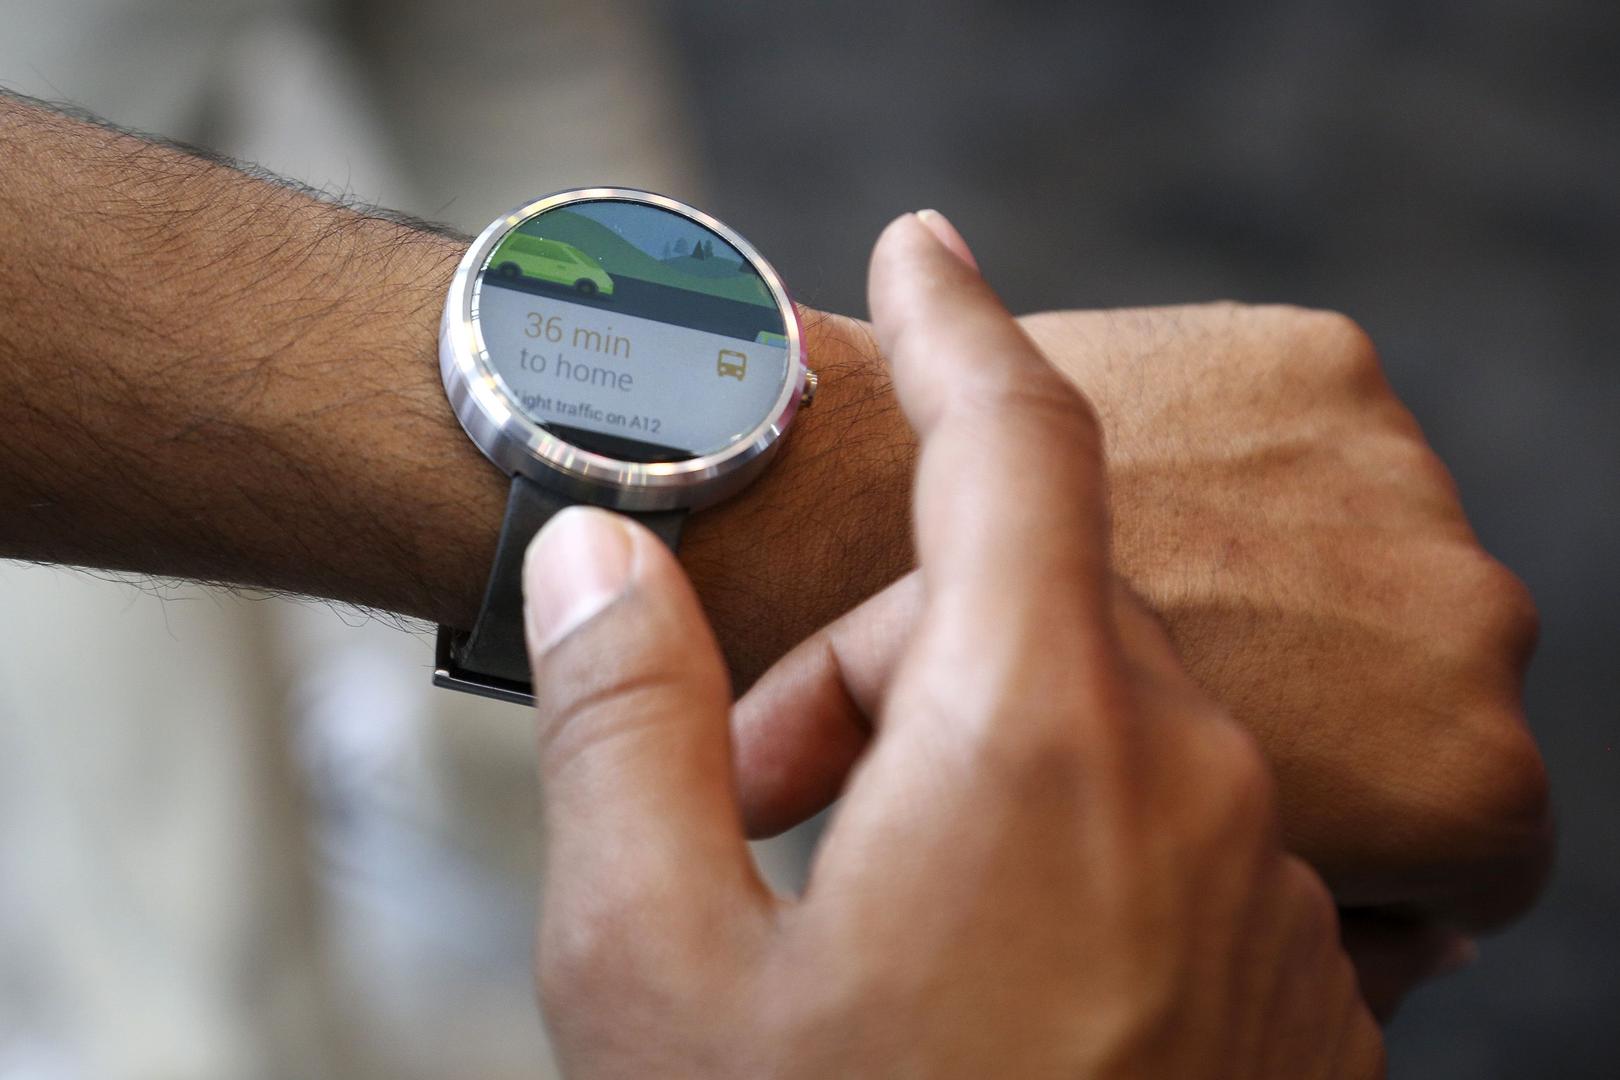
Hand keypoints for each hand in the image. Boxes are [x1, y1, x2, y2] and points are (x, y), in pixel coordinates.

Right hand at [519, 213, 1381, 1077]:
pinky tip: (983, 997)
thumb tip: (600, 556)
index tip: (917, 255)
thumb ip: (621, 726)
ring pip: (1108, 734)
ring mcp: (1277, 903)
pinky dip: (1071, 861)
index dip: (954, 326)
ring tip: (860, 927)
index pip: (1016, 445)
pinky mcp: (1307, 1000)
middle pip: (1031, 616)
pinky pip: (1187, 845)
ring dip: (970, 776)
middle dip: (881, 665)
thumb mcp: (655, 967)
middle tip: (755, 798)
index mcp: (1038, 748)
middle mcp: (1201, 797)